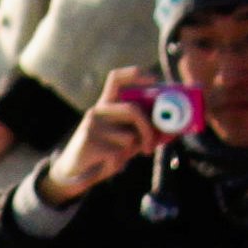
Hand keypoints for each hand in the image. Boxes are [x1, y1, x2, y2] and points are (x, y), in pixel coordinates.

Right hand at [42, 65, 166, 200]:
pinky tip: (107, 164)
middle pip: (132, 110)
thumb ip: (143, 132)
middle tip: (152, 145)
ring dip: (132, 150)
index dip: (135, 74)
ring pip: (129, 136)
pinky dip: (119, 162)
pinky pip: (118, 152)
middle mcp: (98, 110)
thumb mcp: (125, 140)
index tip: (154, 79)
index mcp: (106, 104)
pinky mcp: (89, 142)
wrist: (74, 173)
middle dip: (148, 129)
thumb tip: (173, 132)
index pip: (116, 78)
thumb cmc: (104, 153)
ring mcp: (92, 125)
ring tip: (122, 157)